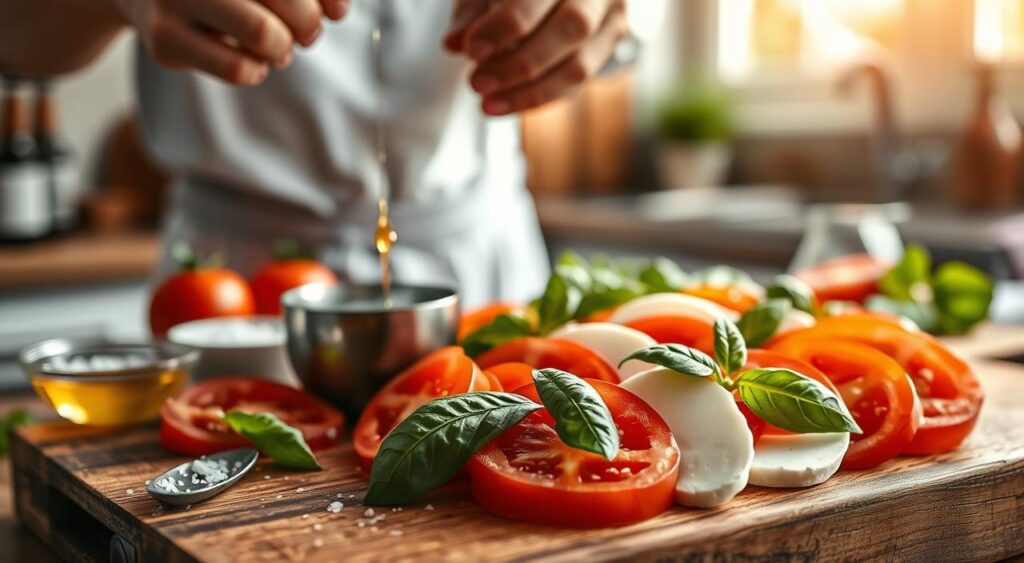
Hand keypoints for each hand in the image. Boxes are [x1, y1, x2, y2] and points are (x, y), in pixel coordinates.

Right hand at [114, 0, 349, 84]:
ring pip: (262, 33)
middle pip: (288, 2)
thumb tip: (338, 10)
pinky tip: (250, 61)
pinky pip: (238, 68)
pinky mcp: (164, 37)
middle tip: (304, 32)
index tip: (336, 12)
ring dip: (282, 49)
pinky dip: (257, 70)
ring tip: (276, 47)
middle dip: (307, 24)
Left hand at [444, 0, 628, 115]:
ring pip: (580, 64)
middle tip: (478, 82)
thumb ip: (472, 10)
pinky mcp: (612, 40)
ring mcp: (610, 13)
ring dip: (529, 92)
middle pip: (571, 27)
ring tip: (488, 102)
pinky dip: (540, 96)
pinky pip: (579, 80)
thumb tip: (453, 42)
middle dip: (520, 63)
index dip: (506, 24)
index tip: (472, 49)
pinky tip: (508, 103)